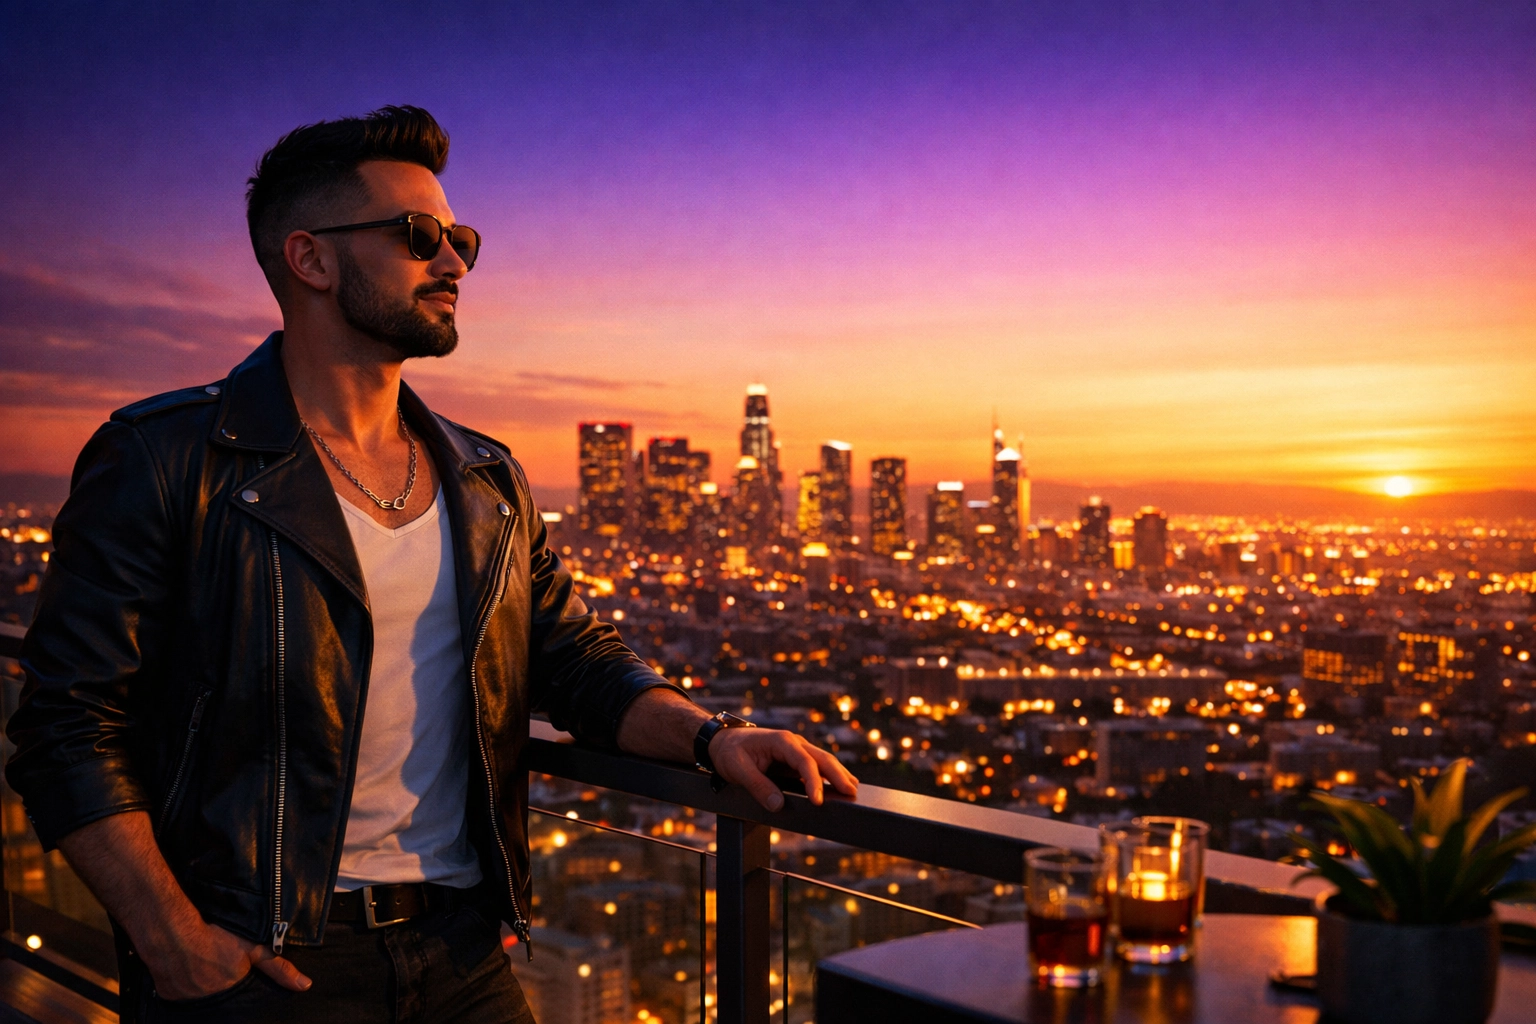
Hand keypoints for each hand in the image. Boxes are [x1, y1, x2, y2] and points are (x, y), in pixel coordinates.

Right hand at [148, 921, 311, 1000]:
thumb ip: (279, 968)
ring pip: (197, 996)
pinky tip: (184, 969)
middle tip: (215, 966)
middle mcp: (208, 1001)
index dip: (238, 986)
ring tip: (201, 967)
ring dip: (200, 986)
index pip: (240, 1000)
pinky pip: (178, 995)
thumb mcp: (254, 949)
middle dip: (220, 985)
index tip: (233, 974)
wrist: (172, 931)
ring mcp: (186, 1000)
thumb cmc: (215, 937)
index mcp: (230, 992)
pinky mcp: (167, 994)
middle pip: (218, 996)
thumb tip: (305, 985)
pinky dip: (183, 986)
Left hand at [709, 727, 858, 811]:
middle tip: (851, 792)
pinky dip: (829, 776)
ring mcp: (796, 750)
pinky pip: (815, 766)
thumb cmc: (730, 752)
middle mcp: (793, 742)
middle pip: (821, 758)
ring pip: (823, 760)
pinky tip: (839, 786)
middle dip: (838, 774)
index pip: (804, 762)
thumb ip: (758, 786)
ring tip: (853, 789)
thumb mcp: (738, 769)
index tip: (818, 801)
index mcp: (781, 741)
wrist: (723, 742)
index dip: (813, 782)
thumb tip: (778, 805)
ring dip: (838, 774)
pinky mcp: (795, 759)